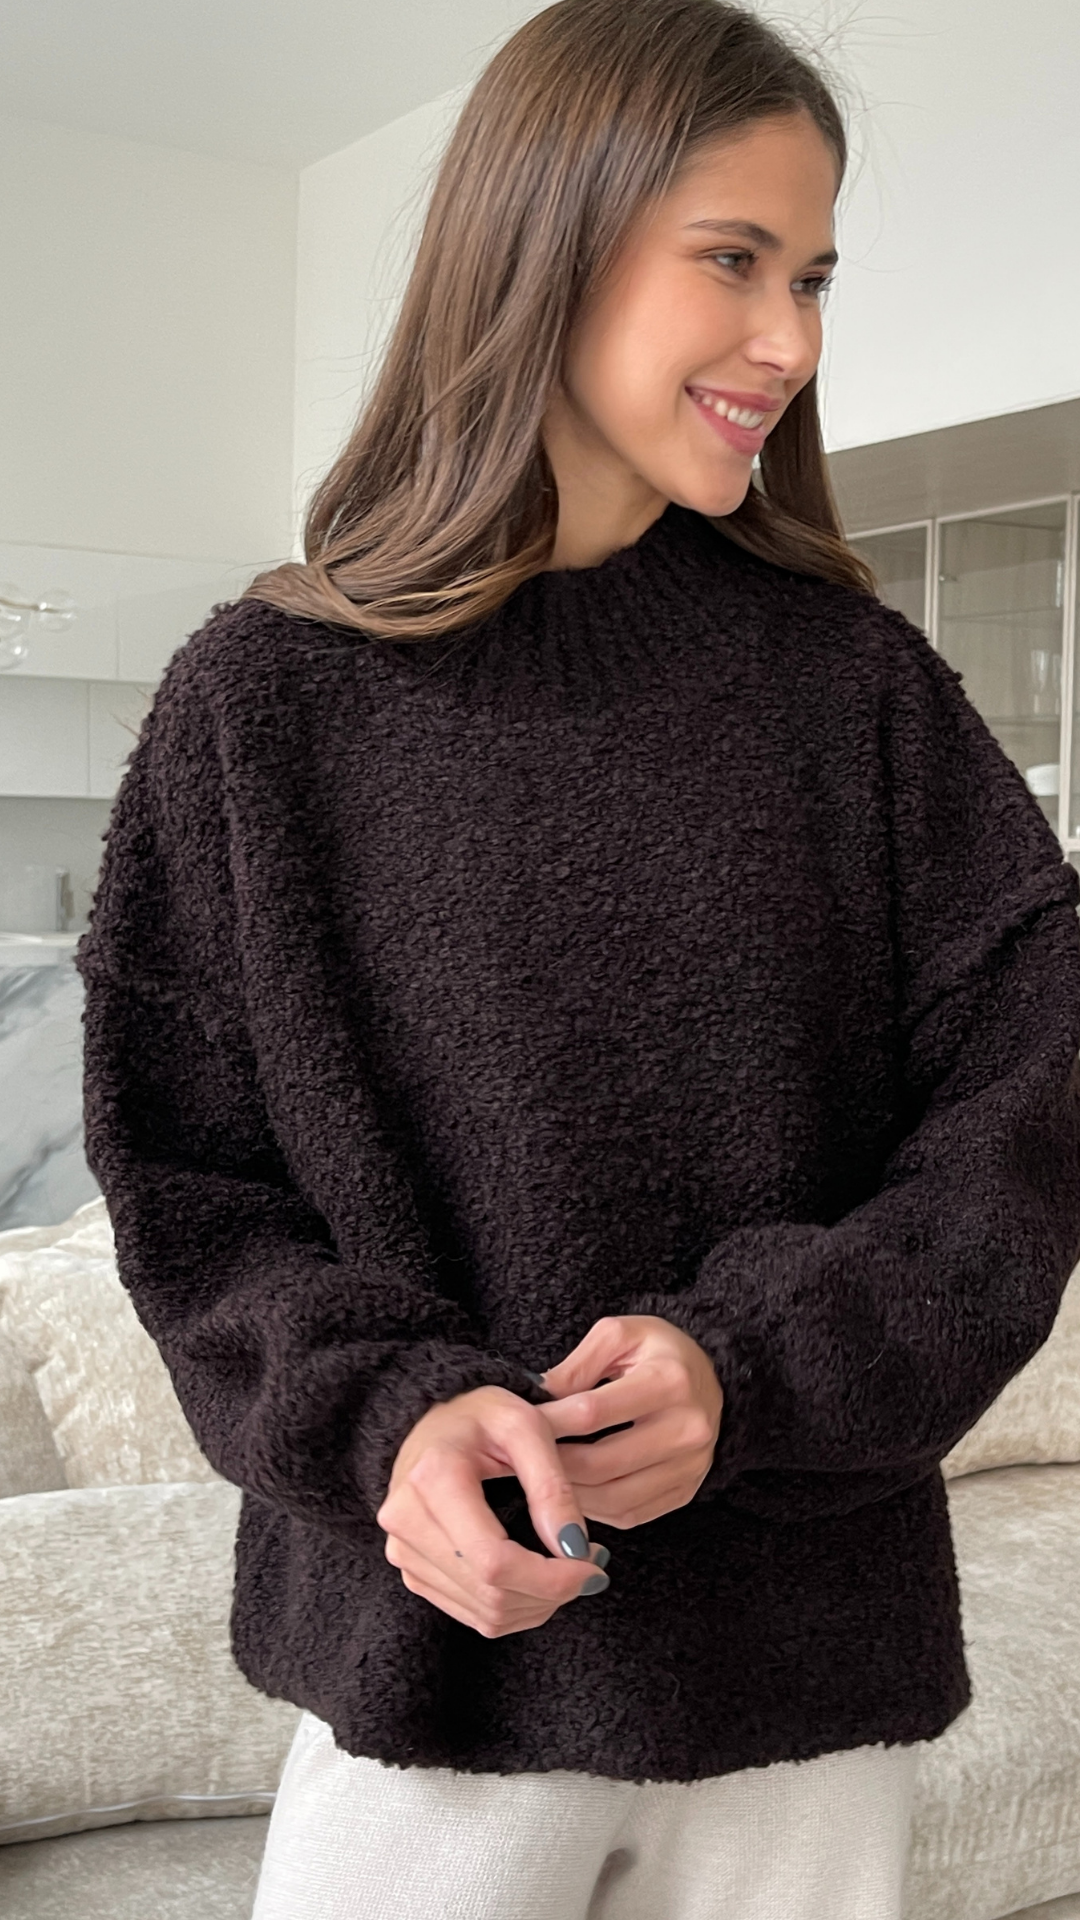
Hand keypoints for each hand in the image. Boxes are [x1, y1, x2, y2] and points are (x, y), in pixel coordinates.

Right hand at [375, 1384, 609, 1635]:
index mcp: (432, 1480)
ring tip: (569, 1568)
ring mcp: (404, 1552)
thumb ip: (552, 1486)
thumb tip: (574, 1549)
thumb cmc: (480, 1414)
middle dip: (552, 1593)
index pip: (494, 1562)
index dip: (550, 1579)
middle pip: (491, 1595)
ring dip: (539, 1605)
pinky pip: (472, 1614)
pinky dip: (516, 1608)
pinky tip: (538, 1578)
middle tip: (591, 1565)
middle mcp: (407, 1522)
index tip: (592, 1566)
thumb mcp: (525, 1426)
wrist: (431, 1420)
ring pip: (485, 1615)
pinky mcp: (413, 1571)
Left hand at [533, 1315, 722, 1527]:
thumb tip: (537, 1400)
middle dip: (554, 1463)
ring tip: (544, 1476)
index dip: (549, 1423)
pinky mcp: (687, 1491)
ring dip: (571, 1492)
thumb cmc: (658, 1351)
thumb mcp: (619, 1336)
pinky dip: (595, 1509)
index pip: (593, 1413)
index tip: (519, 1426)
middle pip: (601, 1463)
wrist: (709, 1377)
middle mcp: (688, 1428)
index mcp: (669, 1380)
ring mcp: (690, 1466)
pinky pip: (631, 1514)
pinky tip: (575, 1492)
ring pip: (614, 1497)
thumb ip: (576, 1365)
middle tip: (522, 1459)